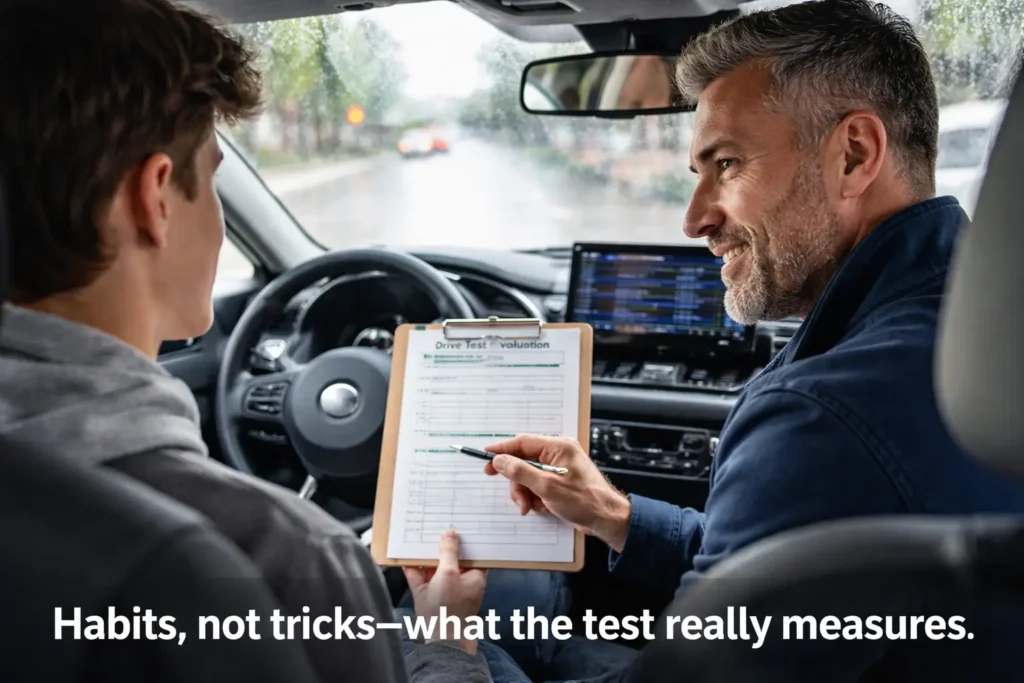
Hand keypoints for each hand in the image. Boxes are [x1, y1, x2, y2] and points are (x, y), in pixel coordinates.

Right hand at [403, 530, 486, 653]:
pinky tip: (404, 554)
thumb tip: (449, 534)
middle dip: (442, 543)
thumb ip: (449, 552)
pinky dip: (412, 567)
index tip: (460, 523)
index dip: (467, 539)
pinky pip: (418, 577)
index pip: (473, 554)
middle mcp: (458, 581)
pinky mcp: (425, 595)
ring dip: (425, 554)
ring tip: (418, 533)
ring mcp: (441, 588)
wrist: (439, 640)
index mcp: (474, 577)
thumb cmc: (451, 607)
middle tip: (436, 523)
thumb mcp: (449, 573)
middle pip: (451, 558)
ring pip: (433, 567)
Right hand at [483, 434, 631, 551]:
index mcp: (558, 447)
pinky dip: (536, 498)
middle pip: (523, 462)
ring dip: (526, 494)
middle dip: (518, 483)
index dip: (502, 450)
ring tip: (533, 507)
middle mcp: (558, 454)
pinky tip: (545, 508)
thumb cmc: (585, 501)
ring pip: (528, 477)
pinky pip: (538, 485)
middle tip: (519, 500)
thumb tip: (500, 460)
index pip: (522, 442)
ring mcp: (559, 468)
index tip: (485, 457)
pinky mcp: (560, 482)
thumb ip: (521, 471)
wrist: (607, 519)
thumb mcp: (547, 487)